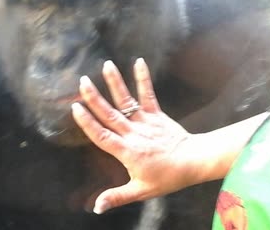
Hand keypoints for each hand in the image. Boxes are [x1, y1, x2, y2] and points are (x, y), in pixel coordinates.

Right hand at [71, 58, 194, 213]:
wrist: (194, 162)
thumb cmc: (167, 178)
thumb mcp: (141, 191)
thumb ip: (117, 197)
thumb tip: (96, 207)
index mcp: (126, 151)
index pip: (101, 135)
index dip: (87, 122)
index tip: (75, 108)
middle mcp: (133, 134)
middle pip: (109, 114)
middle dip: (94, 97)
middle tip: (81, 82)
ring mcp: (145, 122)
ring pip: (126, 101)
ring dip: (115, 83)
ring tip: (106, 65)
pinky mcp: (157, 115)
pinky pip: (148, 94)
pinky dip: (143, 78)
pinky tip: (138, 62)